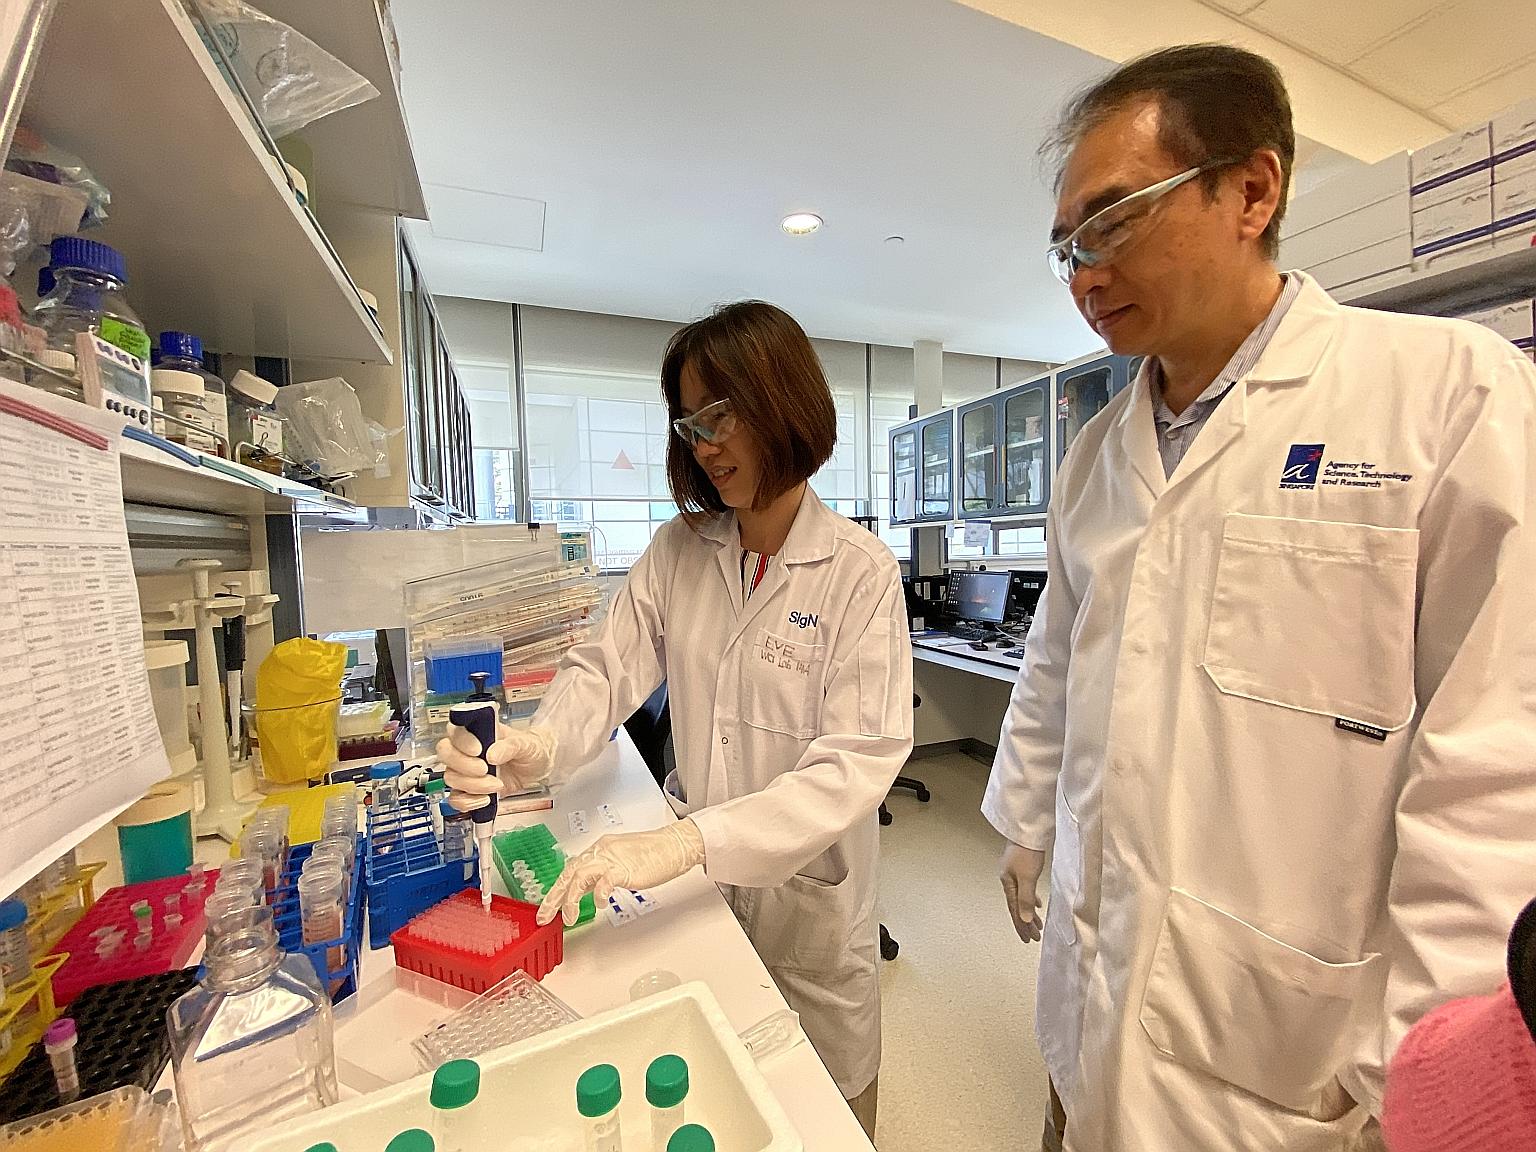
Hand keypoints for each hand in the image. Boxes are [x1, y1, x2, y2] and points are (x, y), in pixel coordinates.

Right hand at [436, 723, 555, 812]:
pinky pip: (456, 799)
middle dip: (464, 765)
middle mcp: (466, 750)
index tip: (478, 750)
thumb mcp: (526, 744)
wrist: (537, 767)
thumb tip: (493, 754)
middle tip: (485, 769)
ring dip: (473, 786)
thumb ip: (511, 745)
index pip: (455, 730)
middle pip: (446, 754)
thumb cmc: (529, 748)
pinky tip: (486, 799)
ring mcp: (465, 771)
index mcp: (478, 731)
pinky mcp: (469, 790)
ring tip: (496, 785)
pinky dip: (469, 802)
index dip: (462, 741)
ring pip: (451, 778)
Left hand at [537, 820, 705, 925]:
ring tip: (569, 918)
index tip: (549, 906)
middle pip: (568, 873)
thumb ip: (601, 873)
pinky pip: (604, 881)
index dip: (557, 888)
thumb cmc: (653, 854)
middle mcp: (601, 851)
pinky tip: (600, 904)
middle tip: (545, 916)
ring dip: (570, 900)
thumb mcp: (620, 862)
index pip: (570, 868)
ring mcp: (612, 859)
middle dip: (553, 897)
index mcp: (599, 849)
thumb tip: (587, 888)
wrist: (675, 845)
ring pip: (579, 876)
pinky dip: (598, 894)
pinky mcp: (625, 869)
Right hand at [999, 840, 1045, 943]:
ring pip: (1022, 899)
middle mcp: (1009, 880)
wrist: (1027, 829)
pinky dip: (1030, 899)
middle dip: (1025, 923)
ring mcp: (1014, 873)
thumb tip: (1025, 919)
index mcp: (1007, 883)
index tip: (1028, 939)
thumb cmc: (1027, 851)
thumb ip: (1026, 899)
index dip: (1021, 926)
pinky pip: (1025, 890)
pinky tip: (1036, 902)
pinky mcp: (1022, 867)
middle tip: (1033, 938)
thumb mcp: (1027, 878)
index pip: (1014, 910)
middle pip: (1017, 906)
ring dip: (1029, 913)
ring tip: (1037, 925)